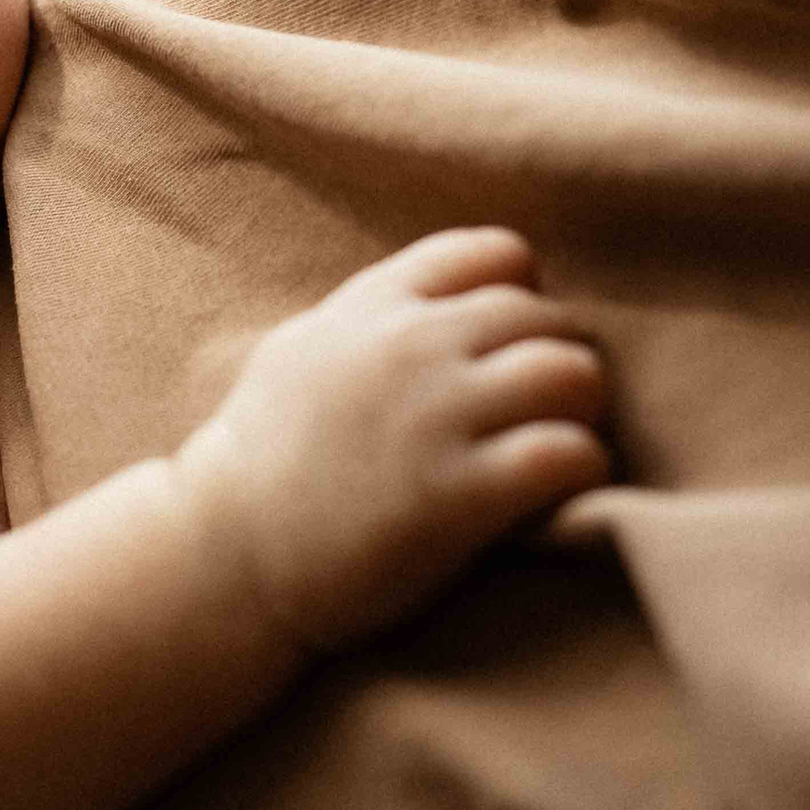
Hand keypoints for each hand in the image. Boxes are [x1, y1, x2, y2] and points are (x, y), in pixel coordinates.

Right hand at [177, 229, 608, 656]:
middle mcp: (410, 346)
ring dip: (582, 412)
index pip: (495, 253)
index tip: (508, 348)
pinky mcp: (460, 494)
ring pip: (574, 372)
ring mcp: (436, 417)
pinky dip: (582, 469)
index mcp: (374, 305)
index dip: (521, 297)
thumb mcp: (305, 351)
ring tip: (559, 446)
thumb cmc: (265, 459)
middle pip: (546, 317)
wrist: (226, 556)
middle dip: (558, 362)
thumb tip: (445, 300)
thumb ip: (374, 314)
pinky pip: (570, 453)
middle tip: (546, 414)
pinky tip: (557, 493)